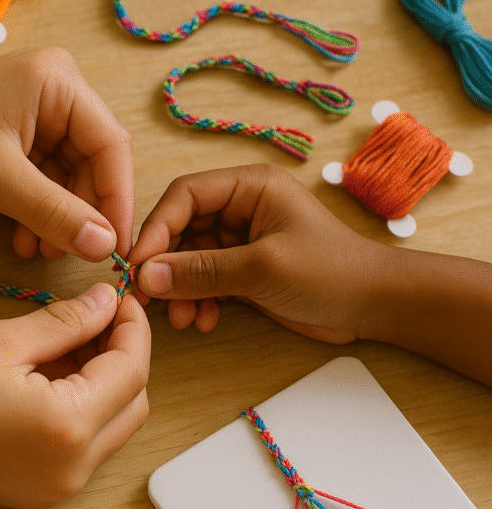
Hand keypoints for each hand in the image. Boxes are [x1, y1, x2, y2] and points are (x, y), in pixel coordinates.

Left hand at [0, 48, 133, 261]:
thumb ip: (56, 213)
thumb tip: (106, 247)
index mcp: (58, 82)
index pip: (110, 145)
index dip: (117, 199)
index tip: (116, 246)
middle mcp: (55, 95)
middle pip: (94, 165)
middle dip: (84, 214)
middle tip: (78, 255)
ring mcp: (38, 120)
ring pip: (71, 181)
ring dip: (61, 221)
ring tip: (43, 252)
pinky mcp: (20, 145)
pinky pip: (48, 186)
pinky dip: (41, 216)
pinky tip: (26, 242)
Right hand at [0, 284, 149, 508]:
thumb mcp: (2, 341)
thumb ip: (67, 321)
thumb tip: (106, 302)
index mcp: (68, 427)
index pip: (131, 371)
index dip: (133, 328)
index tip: (120, 298)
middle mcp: (74, 467)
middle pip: (134, 404)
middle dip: (125, 356)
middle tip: (98, 318)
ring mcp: (61, 486)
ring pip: (115, 426)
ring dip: (107, 384)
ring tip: (69, 345)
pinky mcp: (45, 491)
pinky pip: (88, 446)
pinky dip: (86, 410)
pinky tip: (54, 378)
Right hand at [129, 164, 382, 335]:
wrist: (372, 306)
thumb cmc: (330, 272)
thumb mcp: (262, 268)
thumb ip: (202, 271)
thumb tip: (146, 276)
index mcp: (249, 187)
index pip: (185, 196)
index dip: (157, 228)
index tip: (137, 265)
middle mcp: (242, 208)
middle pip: (181, 229)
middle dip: (166, 267)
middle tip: (150, 300)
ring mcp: (242, 241)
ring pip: (189, 261)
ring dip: (180, 290)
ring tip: (184, 319)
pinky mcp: (244, 272)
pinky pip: (205, 282)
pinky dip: (198, 301)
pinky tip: (204, 321)